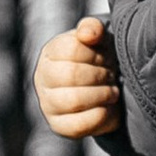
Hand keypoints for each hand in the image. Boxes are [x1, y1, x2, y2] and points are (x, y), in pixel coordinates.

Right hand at [36, 16, 121, 142]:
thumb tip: (87, 34)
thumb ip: (93, 29)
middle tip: (112, 76)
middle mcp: (43, 78)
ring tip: (112, 91)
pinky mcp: (59, 126)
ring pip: (74, 101)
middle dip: (100, 76)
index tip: (106, 58)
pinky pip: (78, 125)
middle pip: (72, 75)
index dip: (96, 54)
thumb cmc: (97, 60)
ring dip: (101, 95)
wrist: (100, 88)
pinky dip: (100, 115)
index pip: (72, 49)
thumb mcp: (98, 39)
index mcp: (50, 53)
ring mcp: (48, 104)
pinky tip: (107, 107)